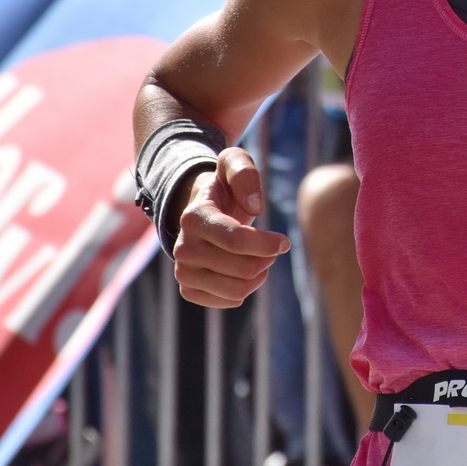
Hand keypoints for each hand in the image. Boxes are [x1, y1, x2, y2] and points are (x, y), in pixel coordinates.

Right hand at [171, 147, 290, 307]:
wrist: (200, 208)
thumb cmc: (224, 185)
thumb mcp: (234, 163)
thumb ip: (244, 173)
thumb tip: (255, 207)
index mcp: (193, 217)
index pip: (237, 240)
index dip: (268, 244)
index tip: (284, 241)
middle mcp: (182, 247)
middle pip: (242, 269)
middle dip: (267, 259)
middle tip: (272, 248)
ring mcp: (182, 270)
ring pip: (236, 290)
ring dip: (258, 276)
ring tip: (260, 259)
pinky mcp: (188, 288)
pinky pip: (225, 302)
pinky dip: (244, 290)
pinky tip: (245, 273)